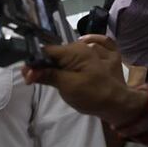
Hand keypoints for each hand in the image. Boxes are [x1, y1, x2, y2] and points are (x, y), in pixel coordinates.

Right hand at [22, 35, 146, 125]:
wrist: (120, 104)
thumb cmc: (93, 95)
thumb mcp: (67, 86)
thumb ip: (48, 75)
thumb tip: (28, 70)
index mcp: (76, 51)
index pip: (47, 51)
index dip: (35, 63)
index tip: (27, 76)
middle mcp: (86, 46)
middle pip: (58, 52)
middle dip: (46, 63)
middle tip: (35, 79)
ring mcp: (99, 50)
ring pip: (73, 50)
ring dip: (61, 60)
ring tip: (54, 74)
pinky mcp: (108, 56)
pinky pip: (98, 43)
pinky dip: (90, 43)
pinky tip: (85, 44)